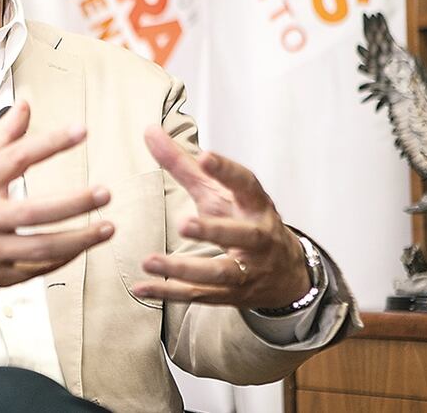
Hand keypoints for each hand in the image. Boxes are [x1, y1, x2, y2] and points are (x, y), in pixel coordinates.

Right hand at [0, 101, 113, 308]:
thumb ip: (1, 137)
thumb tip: (26, 105)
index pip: (17, 156)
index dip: (51, 142)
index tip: (81, 130)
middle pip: (36, 211)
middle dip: (75, 203)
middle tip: (105, 192)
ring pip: (41, 248)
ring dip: (79, 239)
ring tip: (108, 227)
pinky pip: (34, 270)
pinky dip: (61, 260)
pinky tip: (82, 248)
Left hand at [131, 127, 309, 309]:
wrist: (284, 272)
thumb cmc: (243, 219)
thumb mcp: (216, 190)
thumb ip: (182, 163)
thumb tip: (148, 131)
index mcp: (255, 204)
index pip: (246, 184)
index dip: (227, 170)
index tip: (205, 156)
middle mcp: (258, 237)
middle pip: (241, 235)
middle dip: (213, 230)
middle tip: (184, 224)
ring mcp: (248, 269)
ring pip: (219, 272)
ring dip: (184, 269)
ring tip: (149, 261)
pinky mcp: (232, 294)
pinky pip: (199, 295)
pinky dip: (169, 292)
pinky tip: (142, 287)